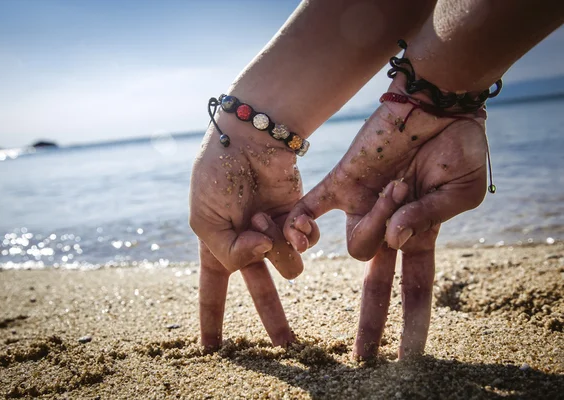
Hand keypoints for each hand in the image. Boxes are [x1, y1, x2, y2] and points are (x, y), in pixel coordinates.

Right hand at [190, 113, 306, 348]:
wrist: (249, 138)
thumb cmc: (217, 176)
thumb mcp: (206, 221)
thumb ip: (229, 252)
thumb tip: (264, 258)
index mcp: (216, 243)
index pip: (213, 288)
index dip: (212, 317)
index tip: (212, 347)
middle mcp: (246, 241)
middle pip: (260, 288)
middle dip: (273, 316)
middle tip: (288, 343)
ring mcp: (272, 230)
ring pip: (287, 266)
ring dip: (276, 249)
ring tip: (264, 224)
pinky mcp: (296, 216)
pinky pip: (304, 243)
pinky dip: (298, 235)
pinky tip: (292, 222)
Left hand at [284, 76, 488, 358]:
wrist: (436, 103)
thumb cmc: (459, 146)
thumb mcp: (460, 189)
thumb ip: (429, 217)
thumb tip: (396, 239)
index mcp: (421, 232)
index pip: (414, 286)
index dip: (412, 321)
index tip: (406, 355)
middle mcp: (387, 225)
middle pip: (374, 281)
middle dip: (370, 318)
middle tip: (363, 355)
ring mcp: (363, 206)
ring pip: (355, 242)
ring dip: (381, 219)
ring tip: (399, 186)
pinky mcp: (344, 181)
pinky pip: (313, 207)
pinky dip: (301, 221)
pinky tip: (293, 237)